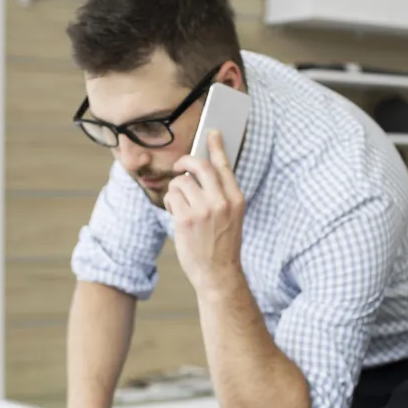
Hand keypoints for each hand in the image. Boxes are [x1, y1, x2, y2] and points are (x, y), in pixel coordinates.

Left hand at [165, 130, 245, 293]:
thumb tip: (202, 171)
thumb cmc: (222, 245)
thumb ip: (222, 195)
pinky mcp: (186, 219)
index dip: (216, 147)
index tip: (212, 133)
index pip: (224, 166)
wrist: (218, 274)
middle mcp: (222, 201)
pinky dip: (170, 202)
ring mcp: (204, 210)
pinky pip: (172, 196)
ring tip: (180, 203)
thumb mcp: (232, 217)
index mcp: (236, 199)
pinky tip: (176, 214)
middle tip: (180, 166)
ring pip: (181, 180)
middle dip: (186, 161)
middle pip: (200, 165)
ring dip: (176, 189)